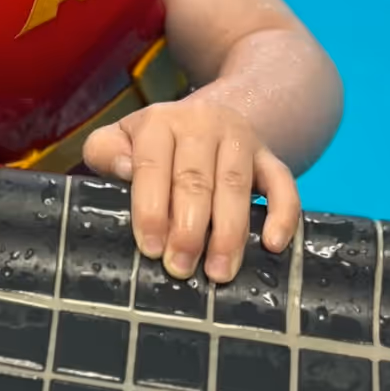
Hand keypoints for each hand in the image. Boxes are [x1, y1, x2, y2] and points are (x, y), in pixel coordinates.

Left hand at [83, 93, 300, 284]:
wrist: (206, 118)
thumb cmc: (152, 145)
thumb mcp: (119, 139)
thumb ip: (106, 152)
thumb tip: (124, 171)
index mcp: (159, 122)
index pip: (152, 165)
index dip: (151, 209)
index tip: (151, 249)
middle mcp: (201, 124)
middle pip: (196, 179)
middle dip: (188, 229)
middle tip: (180, 269)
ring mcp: (240, 138)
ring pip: (237, 185)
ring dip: (228, 233)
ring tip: (218, 272)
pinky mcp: (269, 156)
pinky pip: (283, 183)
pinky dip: (283, 214)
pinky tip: (273, 244)